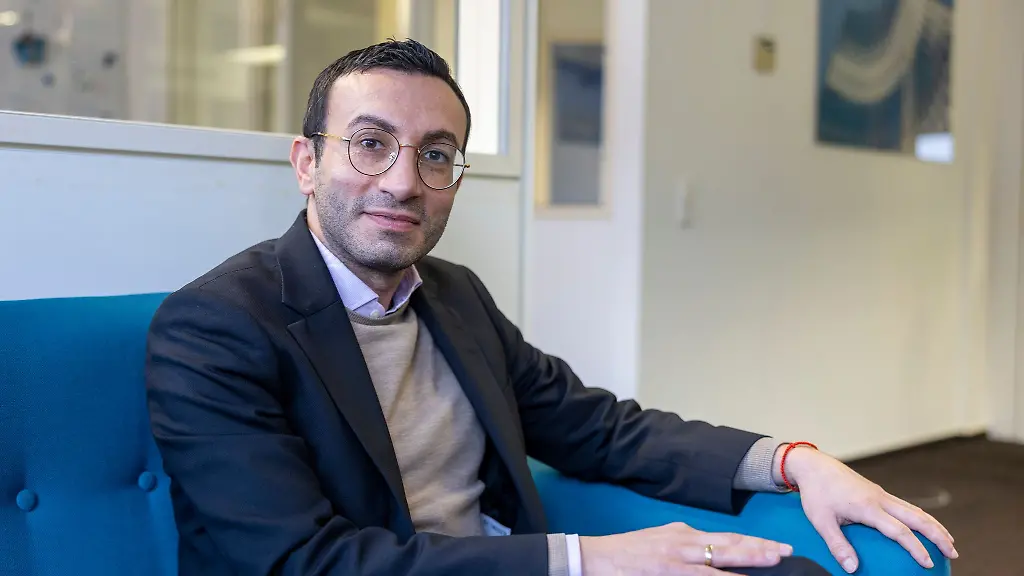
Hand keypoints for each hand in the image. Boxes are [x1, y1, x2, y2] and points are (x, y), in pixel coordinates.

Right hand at [579, 521, 793, 574]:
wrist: (598, 557)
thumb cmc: (629, 550)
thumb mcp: (662, 537)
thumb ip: (686, 541)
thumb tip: (709, 545)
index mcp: (685, 533)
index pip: (728, 537)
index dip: (754, 541)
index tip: (777, 545)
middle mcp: (685, 543)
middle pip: (730, 545)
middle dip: (760, 549)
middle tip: (785, 551)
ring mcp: (678, 560)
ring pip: (720, 561)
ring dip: (747, 562)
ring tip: (771, 562)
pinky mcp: (668, 573)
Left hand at [781, 445, 957, 572]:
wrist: (814, 465)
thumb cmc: (816, 492)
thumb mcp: (820, 521)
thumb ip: (837, 544)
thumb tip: (851, 568)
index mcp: (867, 506)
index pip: (898, 530)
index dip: (915, 547)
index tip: (927, 562)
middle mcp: (879, 498)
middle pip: (916, 517)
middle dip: (937, 535)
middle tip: (953, 553)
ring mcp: (880, 494)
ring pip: (914, 510)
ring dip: (933, 525)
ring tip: (949, 542)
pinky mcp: (878, 492)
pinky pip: (905, 506)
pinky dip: (920, 517)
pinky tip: (924, 526)